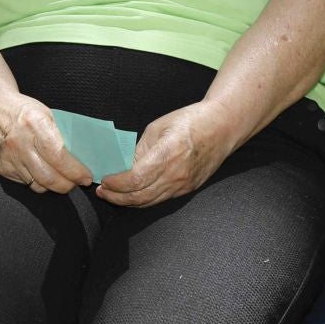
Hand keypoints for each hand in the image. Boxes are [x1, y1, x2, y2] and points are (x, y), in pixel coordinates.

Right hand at [0, 94, 91, 194]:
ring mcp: (9, 158)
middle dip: (67, 185)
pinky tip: (41, 172)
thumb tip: (81, 157)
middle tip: (76, 183)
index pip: (60, 157)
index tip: (85, 177)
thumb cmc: (23, 111)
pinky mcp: (1, 168)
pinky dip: (37, 181)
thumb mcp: (46, 114)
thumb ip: (61, 135)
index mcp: (35, 125)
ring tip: (61, 179)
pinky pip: (25, 183)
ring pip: (38, 185)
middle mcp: (20, 143)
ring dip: (53, 185)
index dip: (75, 172)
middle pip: (49, 177)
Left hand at [97, 102, 239, 207]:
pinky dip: (144, 199)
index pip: (134, 180)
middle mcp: (175, 175)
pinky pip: (161, 199)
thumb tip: (123, 166)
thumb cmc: (190, 121)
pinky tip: (133, 193)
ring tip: (113, 195)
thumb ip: (139, 149)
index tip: (104, 180)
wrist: (222, 128)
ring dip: (128, 201)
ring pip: (149, 202)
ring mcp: (183, 185)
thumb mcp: (157, 128)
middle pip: (139, 197)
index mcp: (166, 155)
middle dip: (117, 197)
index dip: (116, 184)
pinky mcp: (188, 189)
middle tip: (102, 192)